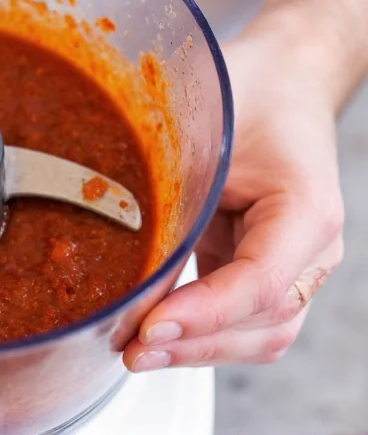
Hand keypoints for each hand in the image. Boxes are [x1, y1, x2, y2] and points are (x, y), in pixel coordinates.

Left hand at [124, 15, 344, 370]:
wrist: (281, 82)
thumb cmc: (248, 91)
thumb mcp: (206, 126)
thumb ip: (177, 185)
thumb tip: (124, 250)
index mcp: (305, 208)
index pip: (261, 282)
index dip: (204, 312)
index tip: (150, 325)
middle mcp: (311, 247)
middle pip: (265, 323)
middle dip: (195, 345)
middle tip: (132, 350)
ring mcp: (294, 263)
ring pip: (260, 333)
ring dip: (198, 351)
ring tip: (138, 352)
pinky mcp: (265, 266)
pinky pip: (244, 319)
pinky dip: (202, 335)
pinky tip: (157, 335)